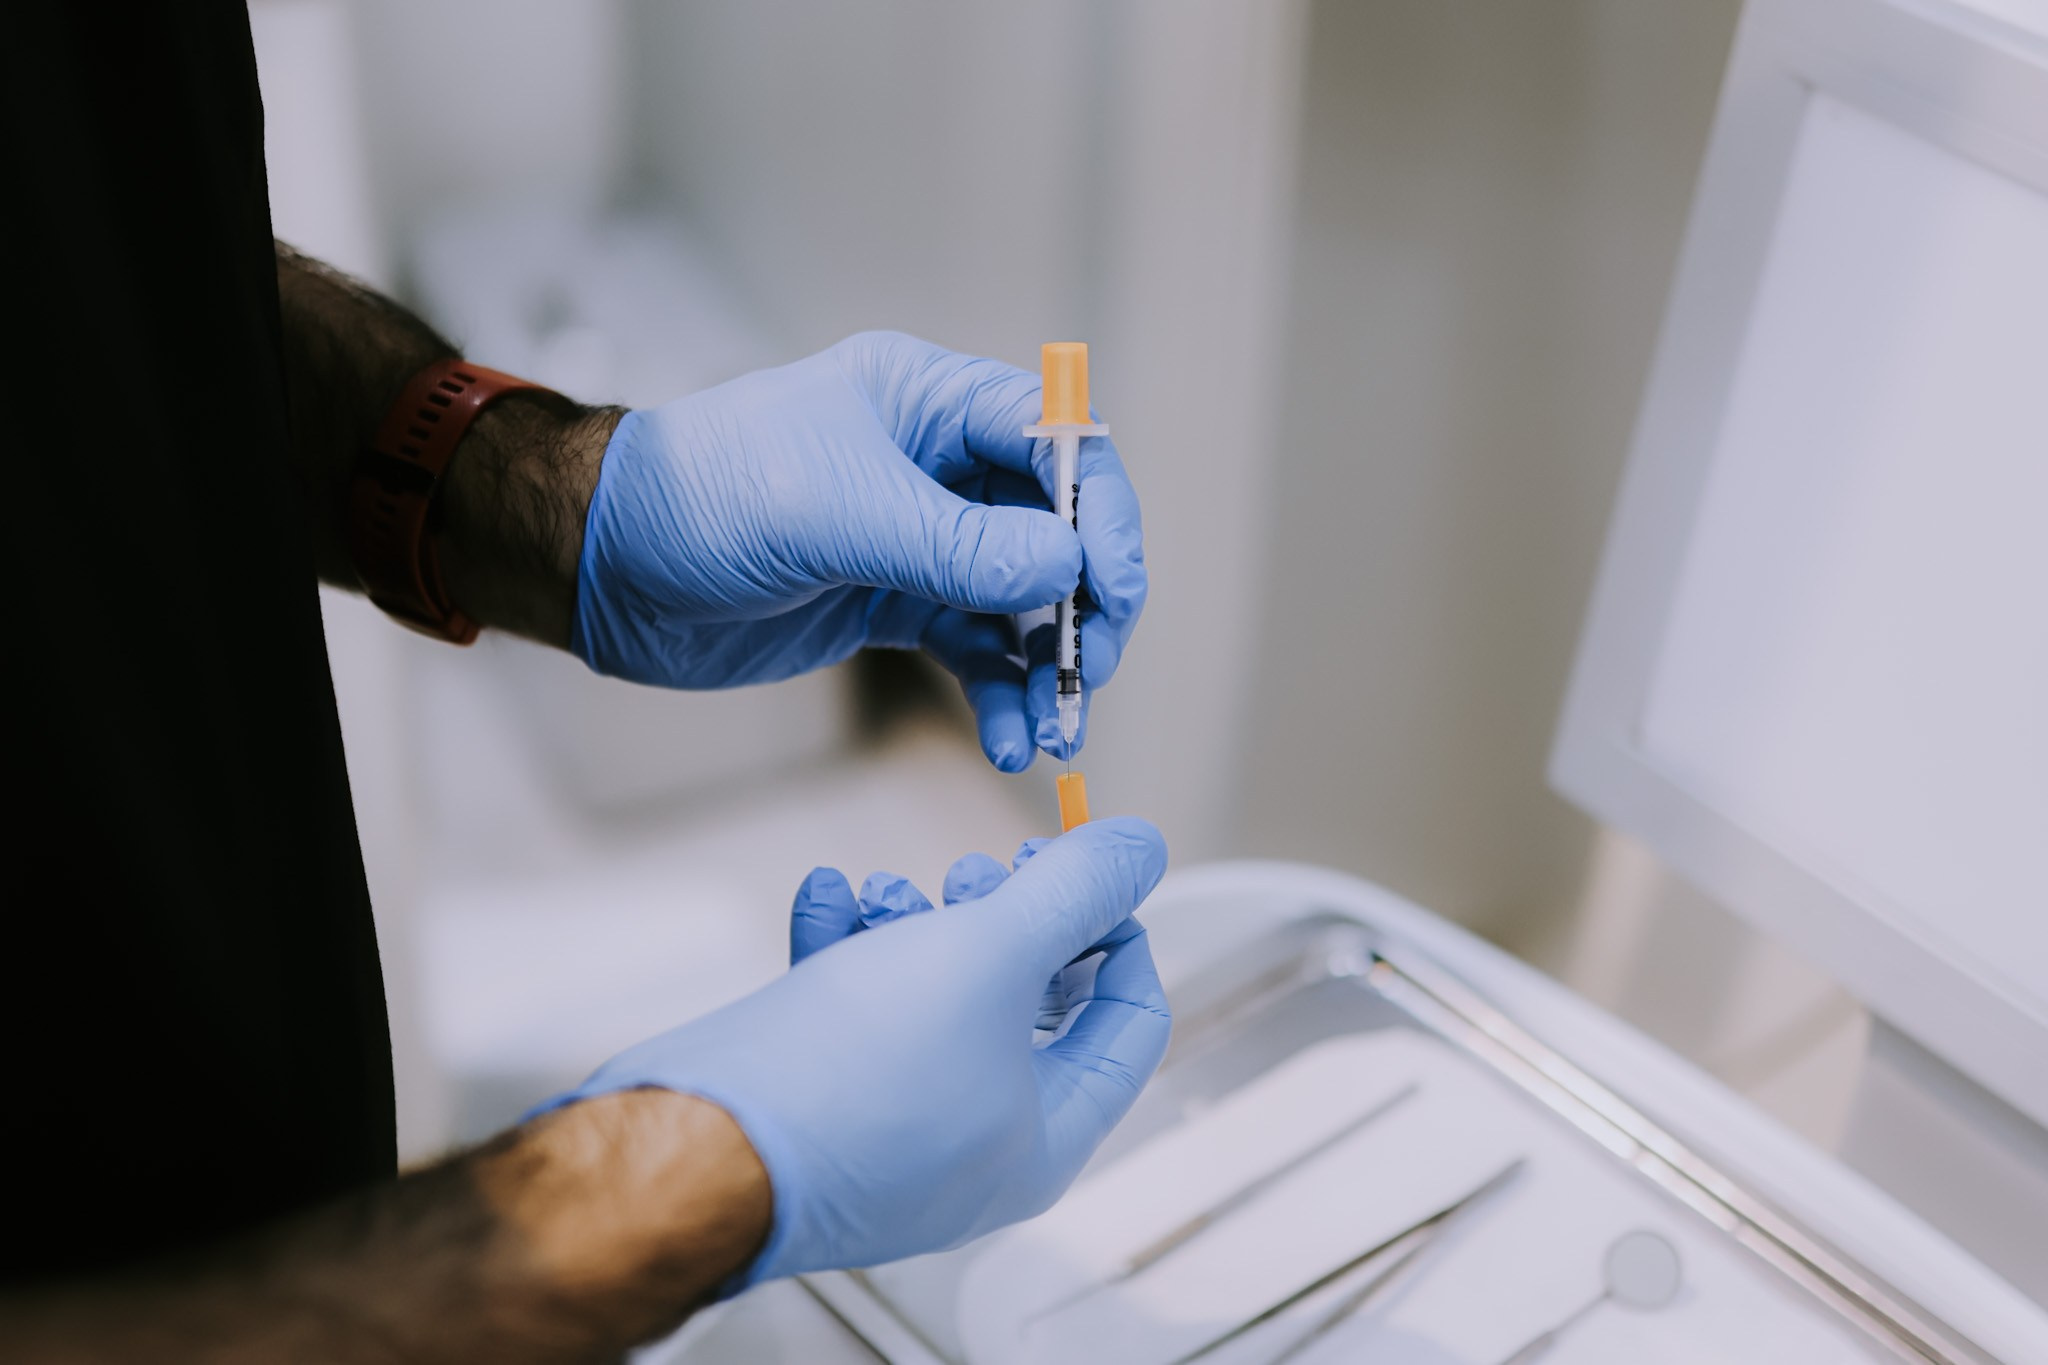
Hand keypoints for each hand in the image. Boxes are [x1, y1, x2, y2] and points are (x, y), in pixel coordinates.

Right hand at [535, 818, 1172, 1284]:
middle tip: (979, 874)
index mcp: (1043, 1137)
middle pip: (1026, 1008)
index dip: (1118, 931)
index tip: (1083, 872)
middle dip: (1002, 920)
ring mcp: (892, 1131)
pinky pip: (854, 1016)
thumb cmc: (847, 1081)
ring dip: (915, 925)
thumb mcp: (990, 955)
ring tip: (888, 887)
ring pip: (933, 1003)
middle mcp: (974, 1147)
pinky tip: (827, 899)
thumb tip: (1140, 848)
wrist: (693, 1144)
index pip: (1129, 1026)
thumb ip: (1074, 893)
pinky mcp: (819, 1108)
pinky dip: (847, 948)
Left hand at [570, 331, 1147, 766]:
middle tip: (1090, 673)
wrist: (606, 566)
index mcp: (928, 401)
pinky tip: (1009, 739)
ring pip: (1024, 599)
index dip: (1101, 513)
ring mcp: (919, 537)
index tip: (1115, 589)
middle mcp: (935, 463)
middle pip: (1056, 527)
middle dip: (1085, 605)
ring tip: (1052, 730)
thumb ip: (959, 545)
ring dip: (1048, 667)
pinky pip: (976, 650)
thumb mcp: (837, 513)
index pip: (1055, 440)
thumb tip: (1067, 567)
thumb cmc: (701, 498)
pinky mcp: (894, 602)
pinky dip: (1000, 695)